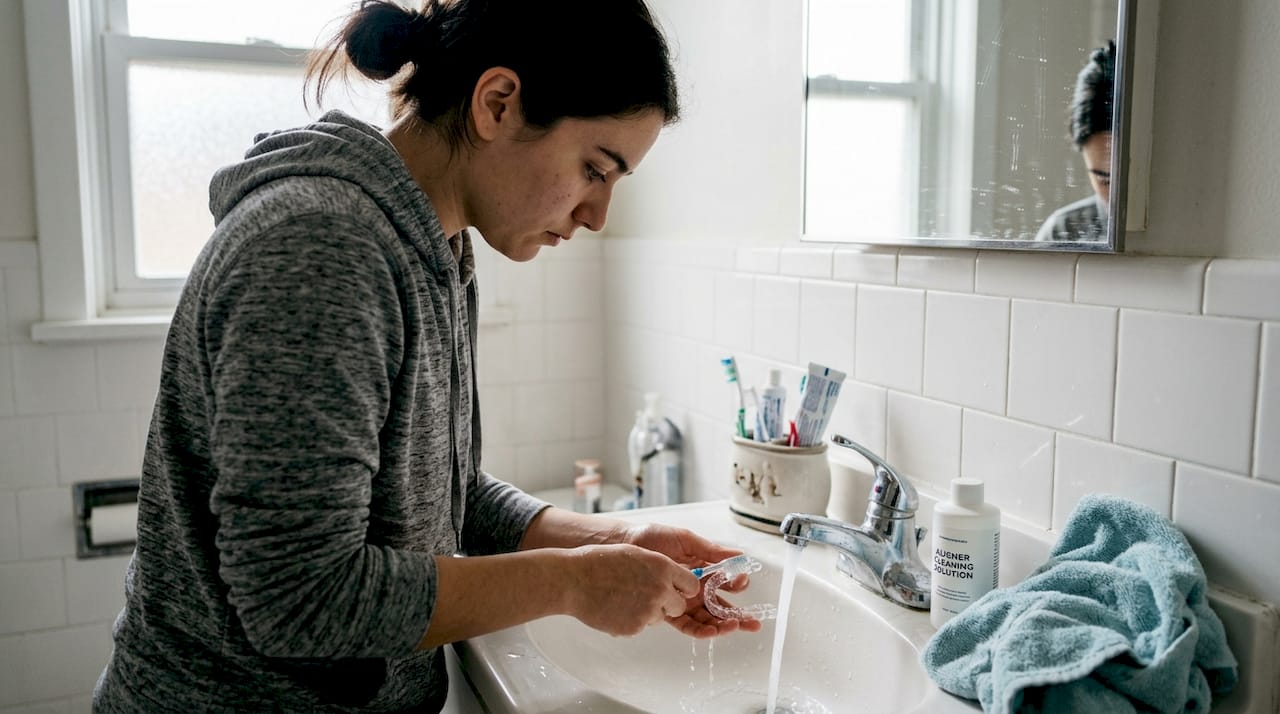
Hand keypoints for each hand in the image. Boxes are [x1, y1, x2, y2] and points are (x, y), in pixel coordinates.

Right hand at [564, 543, 700, 636]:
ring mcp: (648, 610)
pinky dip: (632, 620)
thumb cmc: (599, 563)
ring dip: (649, 611)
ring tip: (624, 597)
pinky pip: (642, 626)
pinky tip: (616, 607)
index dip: (683, 588)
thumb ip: (659, 567)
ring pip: (660, 617)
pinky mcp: (635, 627)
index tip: (677, 589)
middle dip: (668, 603)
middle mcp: (660, 589)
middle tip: (647, 595)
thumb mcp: (636, 554)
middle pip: (680, 605)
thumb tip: (675, 577)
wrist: (573, 580)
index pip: (691, 585)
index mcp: (662, 567)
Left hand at [619, 524, 764, 637]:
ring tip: (734, 627)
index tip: (742, 582)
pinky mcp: (669, 610)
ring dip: (723, 625)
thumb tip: (739, 555)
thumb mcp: (686, 540)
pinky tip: (712, 631)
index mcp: (703, 569)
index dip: (737, 584)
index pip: (726, 582)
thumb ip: (711, 551)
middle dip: (739, 615)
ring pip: (708, 618)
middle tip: (753, 622)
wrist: (625, 544)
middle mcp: (696, 588)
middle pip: (721, 606)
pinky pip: (688, 625)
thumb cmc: (653, 537)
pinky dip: (701, 630)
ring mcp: (683, 600)